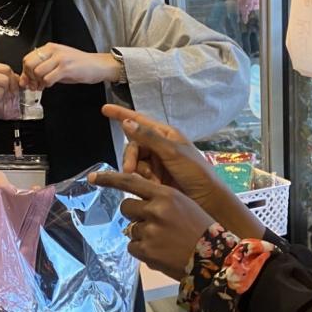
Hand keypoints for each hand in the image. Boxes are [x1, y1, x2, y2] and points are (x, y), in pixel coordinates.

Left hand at [21, 44, 116, 88]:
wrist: (98, 65)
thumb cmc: (79, 65)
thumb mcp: (58, 64)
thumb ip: (42, 69)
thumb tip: (25, 80)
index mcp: (49, 48)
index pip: (27, 58)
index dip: (26, 72)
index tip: (29, 81)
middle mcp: (53, 50)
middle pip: (29, 64)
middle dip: (30, 78)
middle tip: (36, 84)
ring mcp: (59, 58)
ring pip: (38, 72)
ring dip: (39, 82)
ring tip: (45, 84)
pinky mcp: (66, 68)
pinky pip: (48, 79)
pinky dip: (48, 84)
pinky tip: (53, 83)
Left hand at [90, 171, 214, 280]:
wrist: (214, 259)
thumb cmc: (202, 230)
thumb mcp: (184, 205)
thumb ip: (161, 201)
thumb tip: (140, 203)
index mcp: (166, 195)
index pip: (130, 182)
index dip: (110, 180)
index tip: (93, 179)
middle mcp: (154, 210)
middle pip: (126, 207)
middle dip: (135, 215)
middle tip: (151, 224)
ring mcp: (149, 231)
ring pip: (131, 230)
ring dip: (142, 236)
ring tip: (163, 242)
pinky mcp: (145, 251)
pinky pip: (133, 247)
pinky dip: (143, 251)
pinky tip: (160, 252)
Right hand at [99, 105, 264, 239]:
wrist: (207, 201)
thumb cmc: (195, 173)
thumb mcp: (173, 152)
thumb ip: (149, 138)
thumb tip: (126, 123)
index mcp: (166, 135)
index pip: (139, 121)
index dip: (121, 114)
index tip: (104, 110)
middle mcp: (159, 146)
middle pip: (133, 146)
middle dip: (131, 158)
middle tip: (130, 171)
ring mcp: (157, 163)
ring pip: (135, 163)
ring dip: (139, 172)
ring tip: (152, 182)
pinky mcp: (155, 179)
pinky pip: (139, 176)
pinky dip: (143, 181)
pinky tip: (154, 187)